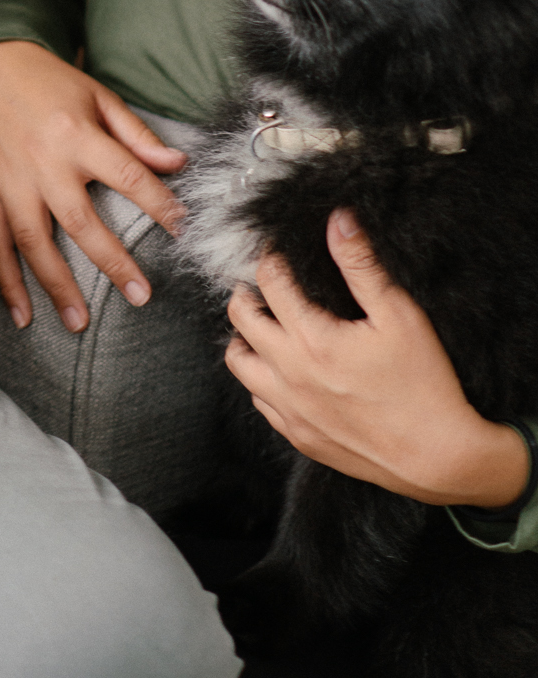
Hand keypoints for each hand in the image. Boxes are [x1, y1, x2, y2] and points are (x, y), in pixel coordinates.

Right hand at [0, 40, 186, 332]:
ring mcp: (9, 181)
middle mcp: (42, 162)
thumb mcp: (98, 97)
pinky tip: (21, 313)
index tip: (182, 231)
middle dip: (112, 262)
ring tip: (79, 322)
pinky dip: (5, 281)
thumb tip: (178, 165)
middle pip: (80, 221)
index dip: (158, 204)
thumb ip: (136, 135)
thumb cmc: (50, 81)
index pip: (127, 176)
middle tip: (141, 296)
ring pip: (33, 241)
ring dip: (56, 285)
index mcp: (76, 134)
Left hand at [226, 211, 530, 509]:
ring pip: (238, 365)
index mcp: (311, 341)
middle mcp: (289, 376)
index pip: (270, 282)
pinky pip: (258, 401)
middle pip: (241, 319)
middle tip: (261, 282)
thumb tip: (338, 221)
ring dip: (244, 338)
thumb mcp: (399, 315)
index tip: (275, 248)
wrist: (438, 455)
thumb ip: (362, 266)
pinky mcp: (299, 437)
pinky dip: (260, 378)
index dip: (270, 257)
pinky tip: (280, 368)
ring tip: (264, 323)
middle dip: (246, 292)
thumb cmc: (423, 384)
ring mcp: (289, 410)